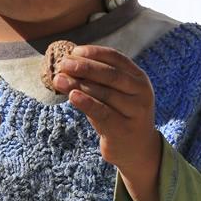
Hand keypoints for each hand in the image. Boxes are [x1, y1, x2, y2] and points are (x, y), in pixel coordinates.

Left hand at [53, 45, 161, 200]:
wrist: (135, 149)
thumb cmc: (118, 115)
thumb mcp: (113, 94)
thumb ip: (96, 79)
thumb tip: (67, 62)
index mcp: (139, 78)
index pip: (116, 59)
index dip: (95, 53)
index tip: (74, 51)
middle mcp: (141, 92)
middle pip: (111, 75)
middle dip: (85, 67)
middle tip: (63, 63)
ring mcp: (135, 112)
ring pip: (105, 93)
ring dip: (79, 84)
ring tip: (59, 78)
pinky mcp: (123, 129)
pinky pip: (102, 113)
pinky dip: (86, 102)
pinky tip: (71, 95)